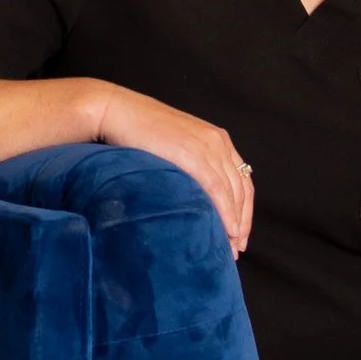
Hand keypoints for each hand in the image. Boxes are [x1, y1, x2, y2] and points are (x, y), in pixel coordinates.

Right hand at [91, 84, 254, 256]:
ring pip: (232, 193)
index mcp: (217, 138)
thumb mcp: (174, 145)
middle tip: (236, 248)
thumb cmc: (137, 131)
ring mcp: (207, 147)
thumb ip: (190, 163)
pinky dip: (225, 214)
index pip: (241, 180)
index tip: (240, 233)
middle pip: (242, 189)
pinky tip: (227, 231)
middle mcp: (218, 142)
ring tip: (230, 248)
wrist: (116, 112)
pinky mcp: (193, 154)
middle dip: (242, 222)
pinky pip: (217, 190)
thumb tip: (193, 194)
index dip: (244, 209)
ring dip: (235, 223)